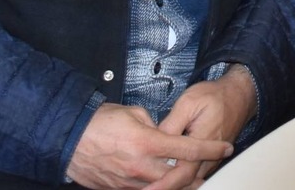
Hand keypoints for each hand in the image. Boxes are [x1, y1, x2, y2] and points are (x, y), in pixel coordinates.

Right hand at [66, 102, 231, 189]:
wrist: (67, 139)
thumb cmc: (98, 122)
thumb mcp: (132, 113)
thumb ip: (154, 124)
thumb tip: (165, 132)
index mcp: (147, 142)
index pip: (188, 148)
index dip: (210, 148)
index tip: (226, 147)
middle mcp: (141, 166)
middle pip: (180, 176)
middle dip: (197, 175)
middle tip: (211, 171)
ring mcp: (129, 182)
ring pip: (163, 189)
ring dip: (179, 184)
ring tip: (193, 179)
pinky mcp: (118, 189)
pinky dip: (157, 187)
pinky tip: (163, 182)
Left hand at [158, 69, 257, 182]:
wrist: (239, 96)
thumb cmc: (214, 96)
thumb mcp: (188, 102)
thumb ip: (171, 125)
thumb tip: (155, 142)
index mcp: (202, 143)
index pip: (181, 174)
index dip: (163, 184)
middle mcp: (209, 157)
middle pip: (186, 183)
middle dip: (167, 187)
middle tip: (146, 188)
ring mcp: (212, 161)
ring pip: (191, 182)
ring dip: (174, 184)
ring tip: (154, 183)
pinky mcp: (211, 160)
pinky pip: (196, 176)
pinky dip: (182, 179)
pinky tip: (167, 175)